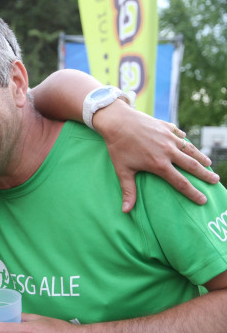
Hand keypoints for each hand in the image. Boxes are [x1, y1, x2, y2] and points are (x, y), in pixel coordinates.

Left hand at [93, 102, 218, 211]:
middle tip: (215, 180)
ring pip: (189, 149)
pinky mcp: (166, 127)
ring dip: (200, 157)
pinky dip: (184, 140)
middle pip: (191, 165)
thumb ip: (128, 191)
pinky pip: (179, 134)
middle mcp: (168, 151)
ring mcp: (169, 137)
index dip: (193, 193)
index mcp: (159, 164)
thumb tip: (125, 211)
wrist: (118, 121)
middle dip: (205, 174)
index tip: (203, 200)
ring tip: (208, 164)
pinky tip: (187, 143)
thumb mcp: (122, 170)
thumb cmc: (118, 147)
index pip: (180, 183)